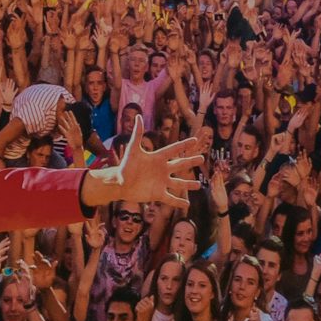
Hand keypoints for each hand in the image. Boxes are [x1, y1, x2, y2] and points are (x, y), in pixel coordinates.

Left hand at [91, 134, 208, 207]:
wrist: (118, 183)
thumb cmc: (125, 165)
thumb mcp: (132, 149)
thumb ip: (137, 134)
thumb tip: (138, 116)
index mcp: (157, 158)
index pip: (173, 150)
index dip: (183, 145)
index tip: (195, 140)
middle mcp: (162, 170)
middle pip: (179, 165)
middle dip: (190, 162)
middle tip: (201, 158)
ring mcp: (161, 182)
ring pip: (178, 183)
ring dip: (188, 184)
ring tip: (198, 185)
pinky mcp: (157, 194)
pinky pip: (170, 199)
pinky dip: (178, 202)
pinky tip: (187, 205)